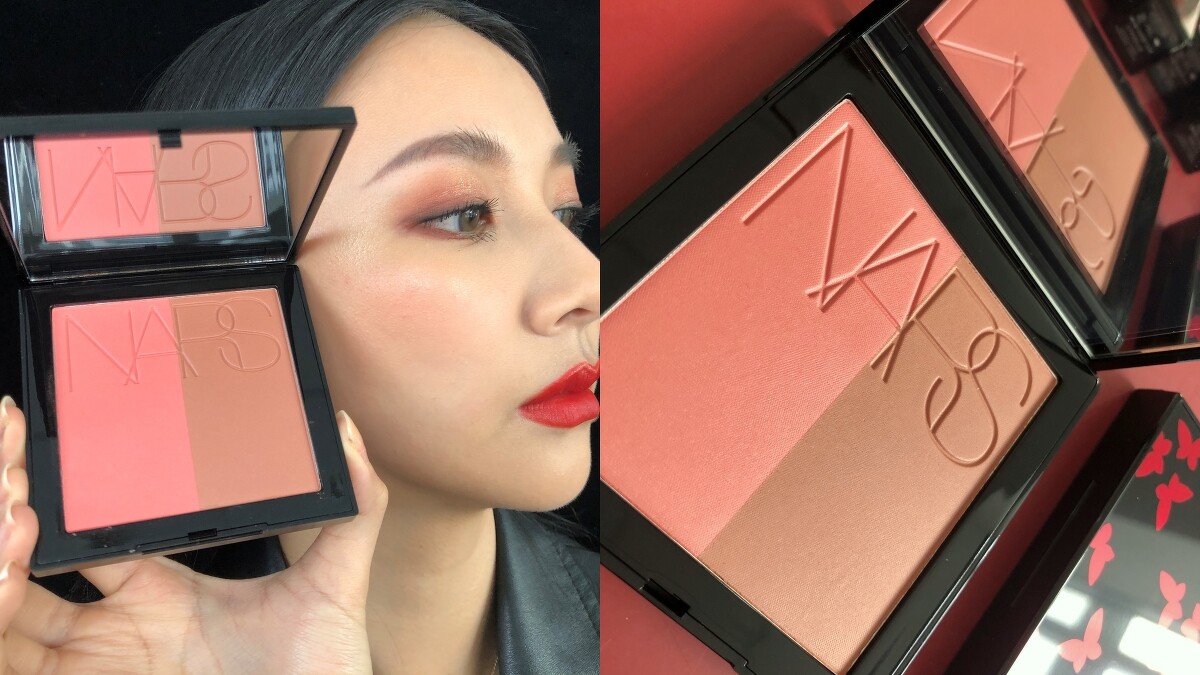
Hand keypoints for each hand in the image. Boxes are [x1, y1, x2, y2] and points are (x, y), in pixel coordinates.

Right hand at [0, 396, 388, 673]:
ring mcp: (94, 663)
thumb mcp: (336, 584)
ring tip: (8, 518)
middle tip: (10, 471)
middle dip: (9, 516)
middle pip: (31, 565)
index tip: (38, 445)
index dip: (58, 492)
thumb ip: (353, 507)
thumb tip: (346, 428)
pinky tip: (5, 584)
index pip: (91, 528)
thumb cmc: (321, 672)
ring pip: (10, 614)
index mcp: (159, 585)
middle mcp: (113, 623)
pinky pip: (14, 664)